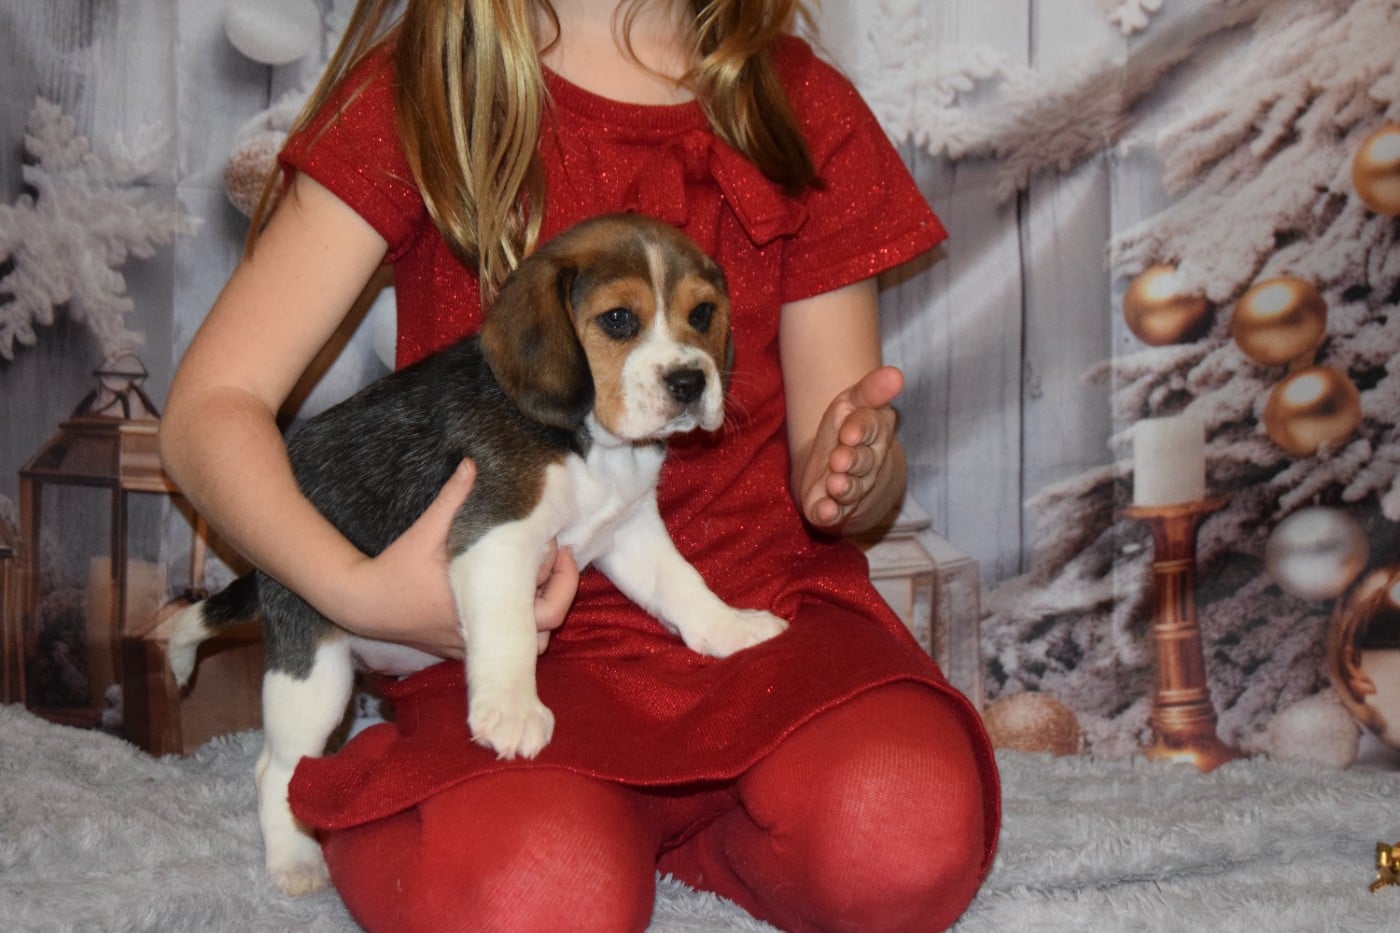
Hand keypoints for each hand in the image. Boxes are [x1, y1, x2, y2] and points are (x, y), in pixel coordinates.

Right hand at [330, 460, 577, 657]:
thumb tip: (472, 463)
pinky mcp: (464, 649)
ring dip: (543, 611)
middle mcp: (481, 633)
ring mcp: (474, 645)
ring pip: (532, 643)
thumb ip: (453, 498)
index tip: (553, 542)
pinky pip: (507, 645)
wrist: (363, 605)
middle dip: (561, 590)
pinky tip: (516, 590)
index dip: (555, 568)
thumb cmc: (396, 567)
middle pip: (547, 627)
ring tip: (539, 577)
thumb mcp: (425, 530)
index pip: (541, 599)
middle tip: (558, 557)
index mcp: (480, 606)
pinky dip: (522, 623)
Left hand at [796, 366, 903, 531]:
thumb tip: (896, 373)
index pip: (871, 428)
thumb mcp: (854, 402)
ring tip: (834, 483)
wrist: (837, 467)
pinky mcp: (831, 507)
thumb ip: (872, 389)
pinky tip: (825, 511)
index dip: (860, 430)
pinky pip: (832, 513)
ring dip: (844, 488)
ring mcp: (850, 487)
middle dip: (852, 460)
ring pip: (851, 489)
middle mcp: (866, 464)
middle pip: (863, 462)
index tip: (849, 430)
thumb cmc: (846, 428)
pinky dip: (829, 514)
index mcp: (873, 433)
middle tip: (840, 458)